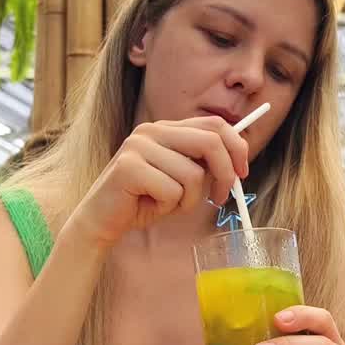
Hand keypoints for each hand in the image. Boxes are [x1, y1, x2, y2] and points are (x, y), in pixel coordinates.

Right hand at [71, 117, 248, 247]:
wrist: (103, 220)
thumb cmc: (144, 201)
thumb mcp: (180, 180)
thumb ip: (202, 165)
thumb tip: (237, 162)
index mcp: (166, 128)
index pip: (214, 124)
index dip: (236, 147)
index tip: (241, 173)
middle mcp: (152, 130)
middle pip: (210, 142)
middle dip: (224, 174)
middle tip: (220, 197)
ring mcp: (138, 146)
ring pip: (192, 174)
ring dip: (188, 200)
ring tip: (168, 204)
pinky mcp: (128, 167)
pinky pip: (172, 191)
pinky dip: (168, 207)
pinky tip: (150, 206)